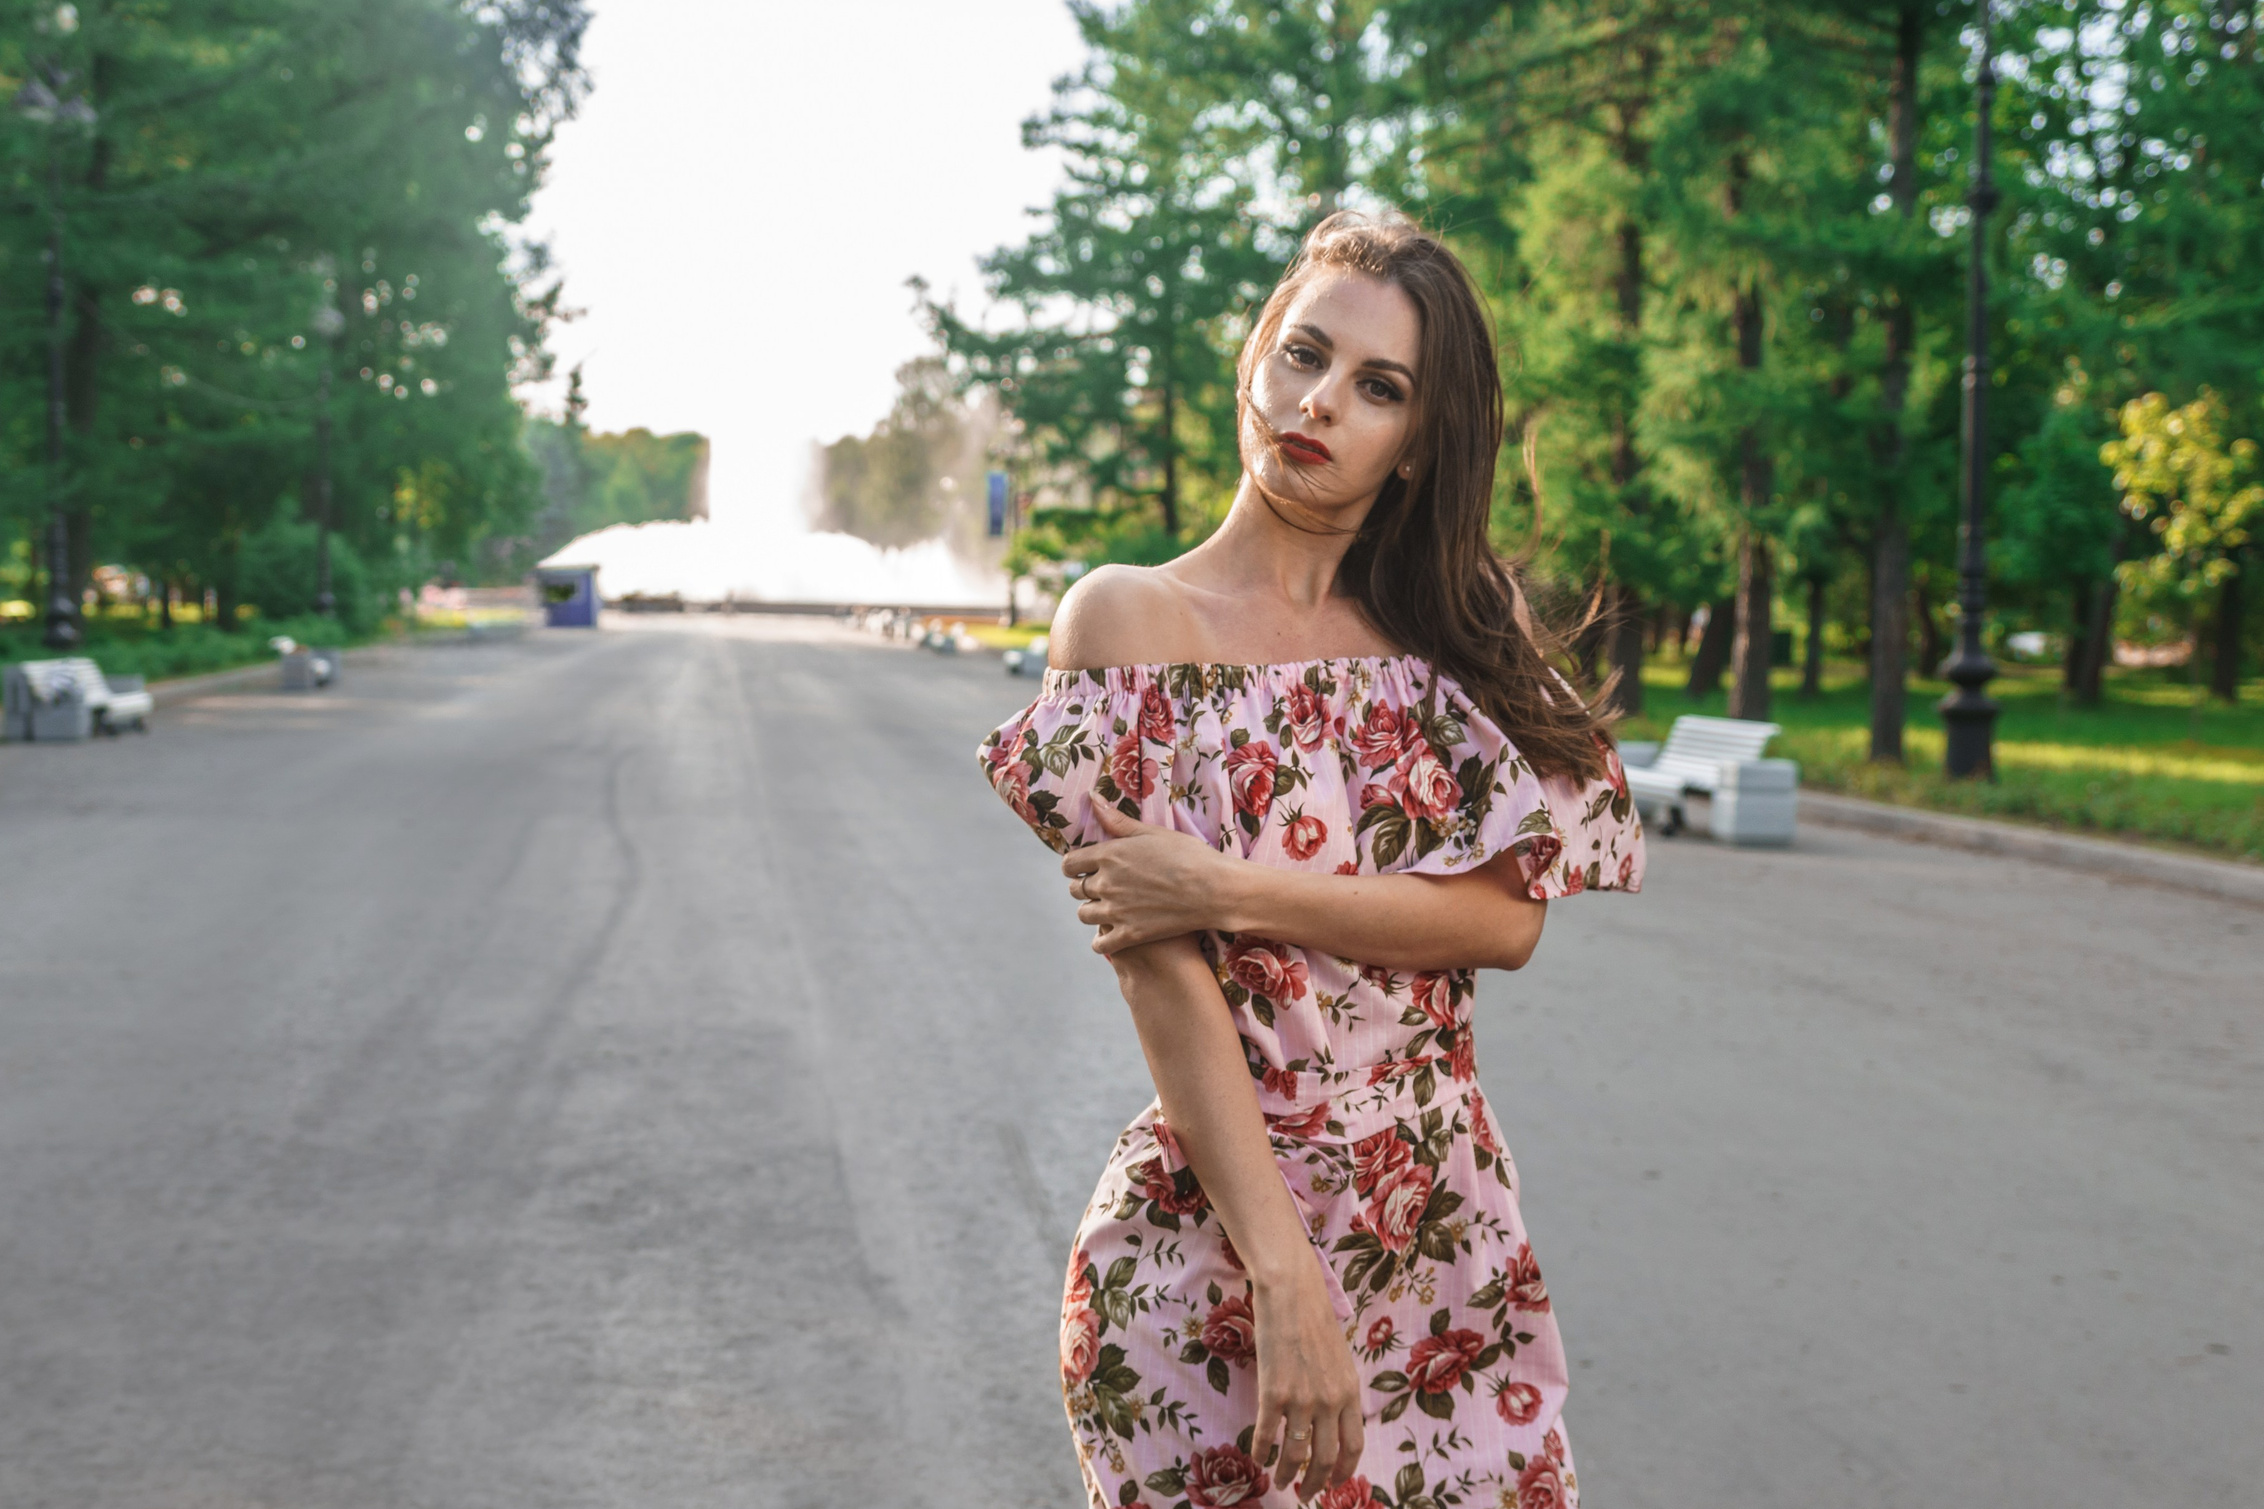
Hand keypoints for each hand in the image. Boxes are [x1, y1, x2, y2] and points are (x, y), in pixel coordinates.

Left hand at [1064, 804, 1244, 952]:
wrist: (1213, 889)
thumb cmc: (1188, 855)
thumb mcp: (1152, 832)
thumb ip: (1118, 820)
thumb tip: (1091, 798)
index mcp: (1109, 855)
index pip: (1069, 864)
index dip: (1075, 866)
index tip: (1085, 868)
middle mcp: (1106, 883)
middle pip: (1076, 890)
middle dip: (1085, 888)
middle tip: (1103, 888)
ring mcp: (1116, 911)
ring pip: (1084, 915)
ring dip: (1092, 912)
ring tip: (1108, 910)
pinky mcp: (1130, 935)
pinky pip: (1100, 944)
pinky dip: (1102, 941)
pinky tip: (1113, 935)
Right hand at [1251, 1261, 1364, 1498]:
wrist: (1291, 1292)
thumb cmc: (1313, 1318)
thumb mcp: (1339, 1358)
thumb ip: (1338, 1390)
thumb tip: (1332, 1420)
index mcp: (1350, 1392)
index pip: (1353, 1446)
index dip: (1343, 1472)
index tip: (1333, 1485)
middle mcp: (1329, 1401)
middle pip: (1325, 1457)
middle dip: (1314, 1483)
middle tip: (1305, 1494)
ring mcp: (1301, 1399)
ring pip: (1295, 1453)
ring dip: (1286, 1473)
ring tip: (1279, 1482)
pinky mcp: (1272, 1392)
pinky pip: (1265, 1433)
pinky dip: (1259, 1451)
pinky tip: (1256, 1458)